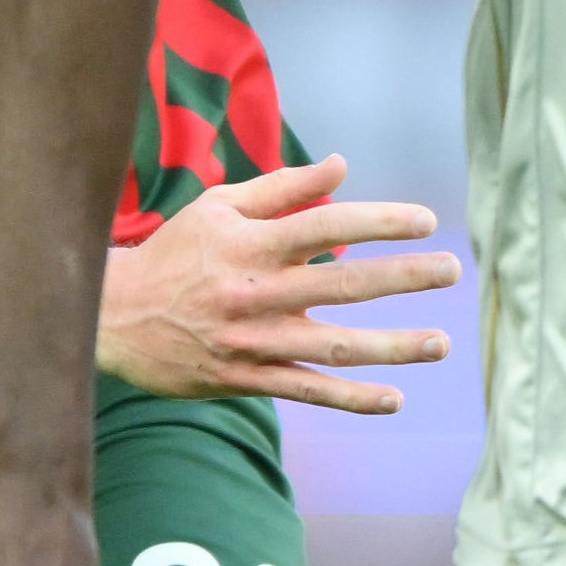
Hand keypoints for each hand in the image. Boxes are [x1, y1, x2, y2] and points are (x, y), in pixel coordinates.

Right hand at [96, 152, 459, 412]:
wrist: (113, 318)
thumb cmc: (176, 252)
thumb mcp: (220, 206)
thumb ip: (283, 189)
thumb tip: (343, 166)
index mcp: (252, 242)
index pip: (328, 225)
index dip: (379, 222)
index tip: (426, 221)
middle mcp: (257, 292)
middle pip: (343, 285)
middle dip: (403, 277)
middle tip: (452, 270)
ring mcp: (253, 340)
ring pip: (334, 347)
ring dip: (392, 347)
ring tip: (441, 344)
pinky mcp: (246, 378)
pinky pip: (307, 391)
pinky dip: (351, 398)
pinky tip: (393, 398)